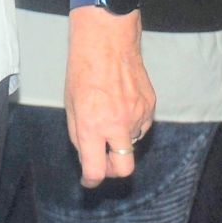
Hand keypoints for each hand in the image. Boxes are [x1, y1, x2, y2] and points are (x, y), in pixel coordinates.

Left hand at [64, 7, 155, 187]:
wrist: (108, 41)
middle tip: (104, 161)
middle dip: (114, 171)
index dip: (91, 181)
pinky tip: (122, 104)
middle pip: (124, 169)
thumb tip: (89, 156)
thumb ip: (80, 136)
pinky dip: (132, 124)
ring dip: (121, 139)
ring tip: (110, 114)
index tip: (88, 181)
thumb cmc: (83, 70)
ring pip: (132, 145)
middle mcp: (118, 125)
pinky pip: (142, 127)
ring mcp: (138, 116)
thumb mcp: (71, 106)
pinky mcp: (150, 106)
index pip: (96, 170)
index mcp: (93, 126)